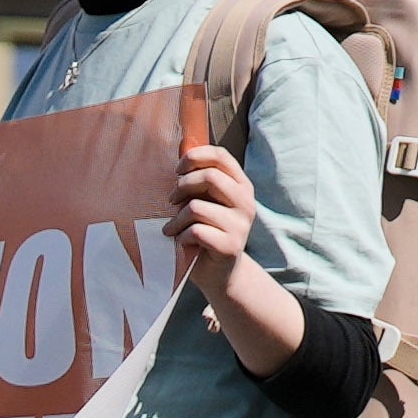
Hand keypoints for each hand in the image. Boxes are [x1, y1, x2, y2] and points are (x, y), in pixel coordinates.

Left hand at [175, 134, 261, 277]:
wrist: (220, 273)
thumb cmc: (206, 231)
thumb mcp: (204, 200)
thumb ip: (197, 177)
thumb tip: (180, 144)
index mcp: (241, 186)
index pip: (221, 156)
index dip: (195, 157)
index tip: (177, 170)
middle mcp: (246, 203)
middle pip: (210, 177)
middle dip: (182, 186)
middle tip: (171, 200)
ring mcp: (241, 226)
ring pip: (197, 207)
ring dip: (176, 218)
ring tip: (173, 228)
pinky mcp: (230, 246)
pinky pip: (196, 231)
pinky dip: (181, 237)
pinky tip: (182, 242)